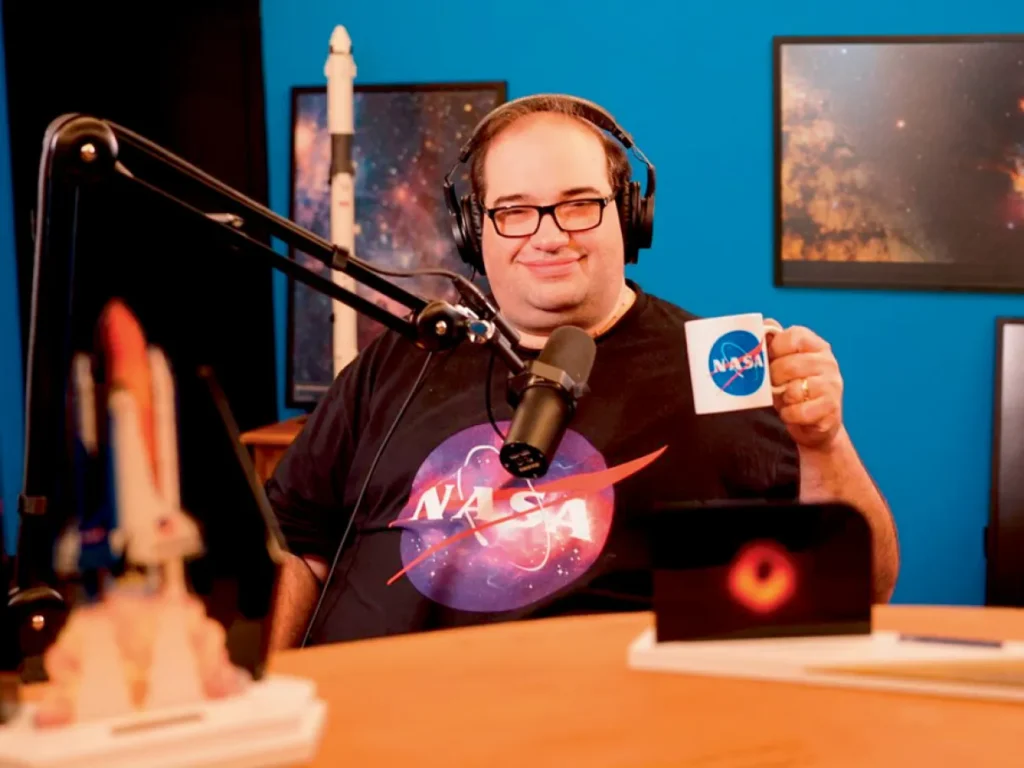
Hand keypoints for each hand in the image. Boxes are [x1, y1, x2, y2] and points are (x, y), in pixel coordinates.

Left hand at [765, 320, 842, 449]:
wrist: (815, 422)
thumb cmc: (794, 387)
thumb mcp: (784, 362)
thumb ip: (774, 343)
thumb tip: (764, 324)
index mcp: (816, 345)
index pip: (793, 336)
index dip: (774, 348)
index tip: (767, 359)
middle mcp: (828, 362)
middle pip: (789, 365)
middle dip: (773, 379)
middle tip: (772, 386)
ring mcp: (832, 385)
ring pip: (793, 390)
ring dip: (781, 398)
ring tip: (784, 400)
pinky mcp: (830, 409)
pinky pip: (798, 411)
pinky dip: (789, 415)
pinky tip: (791, 413)